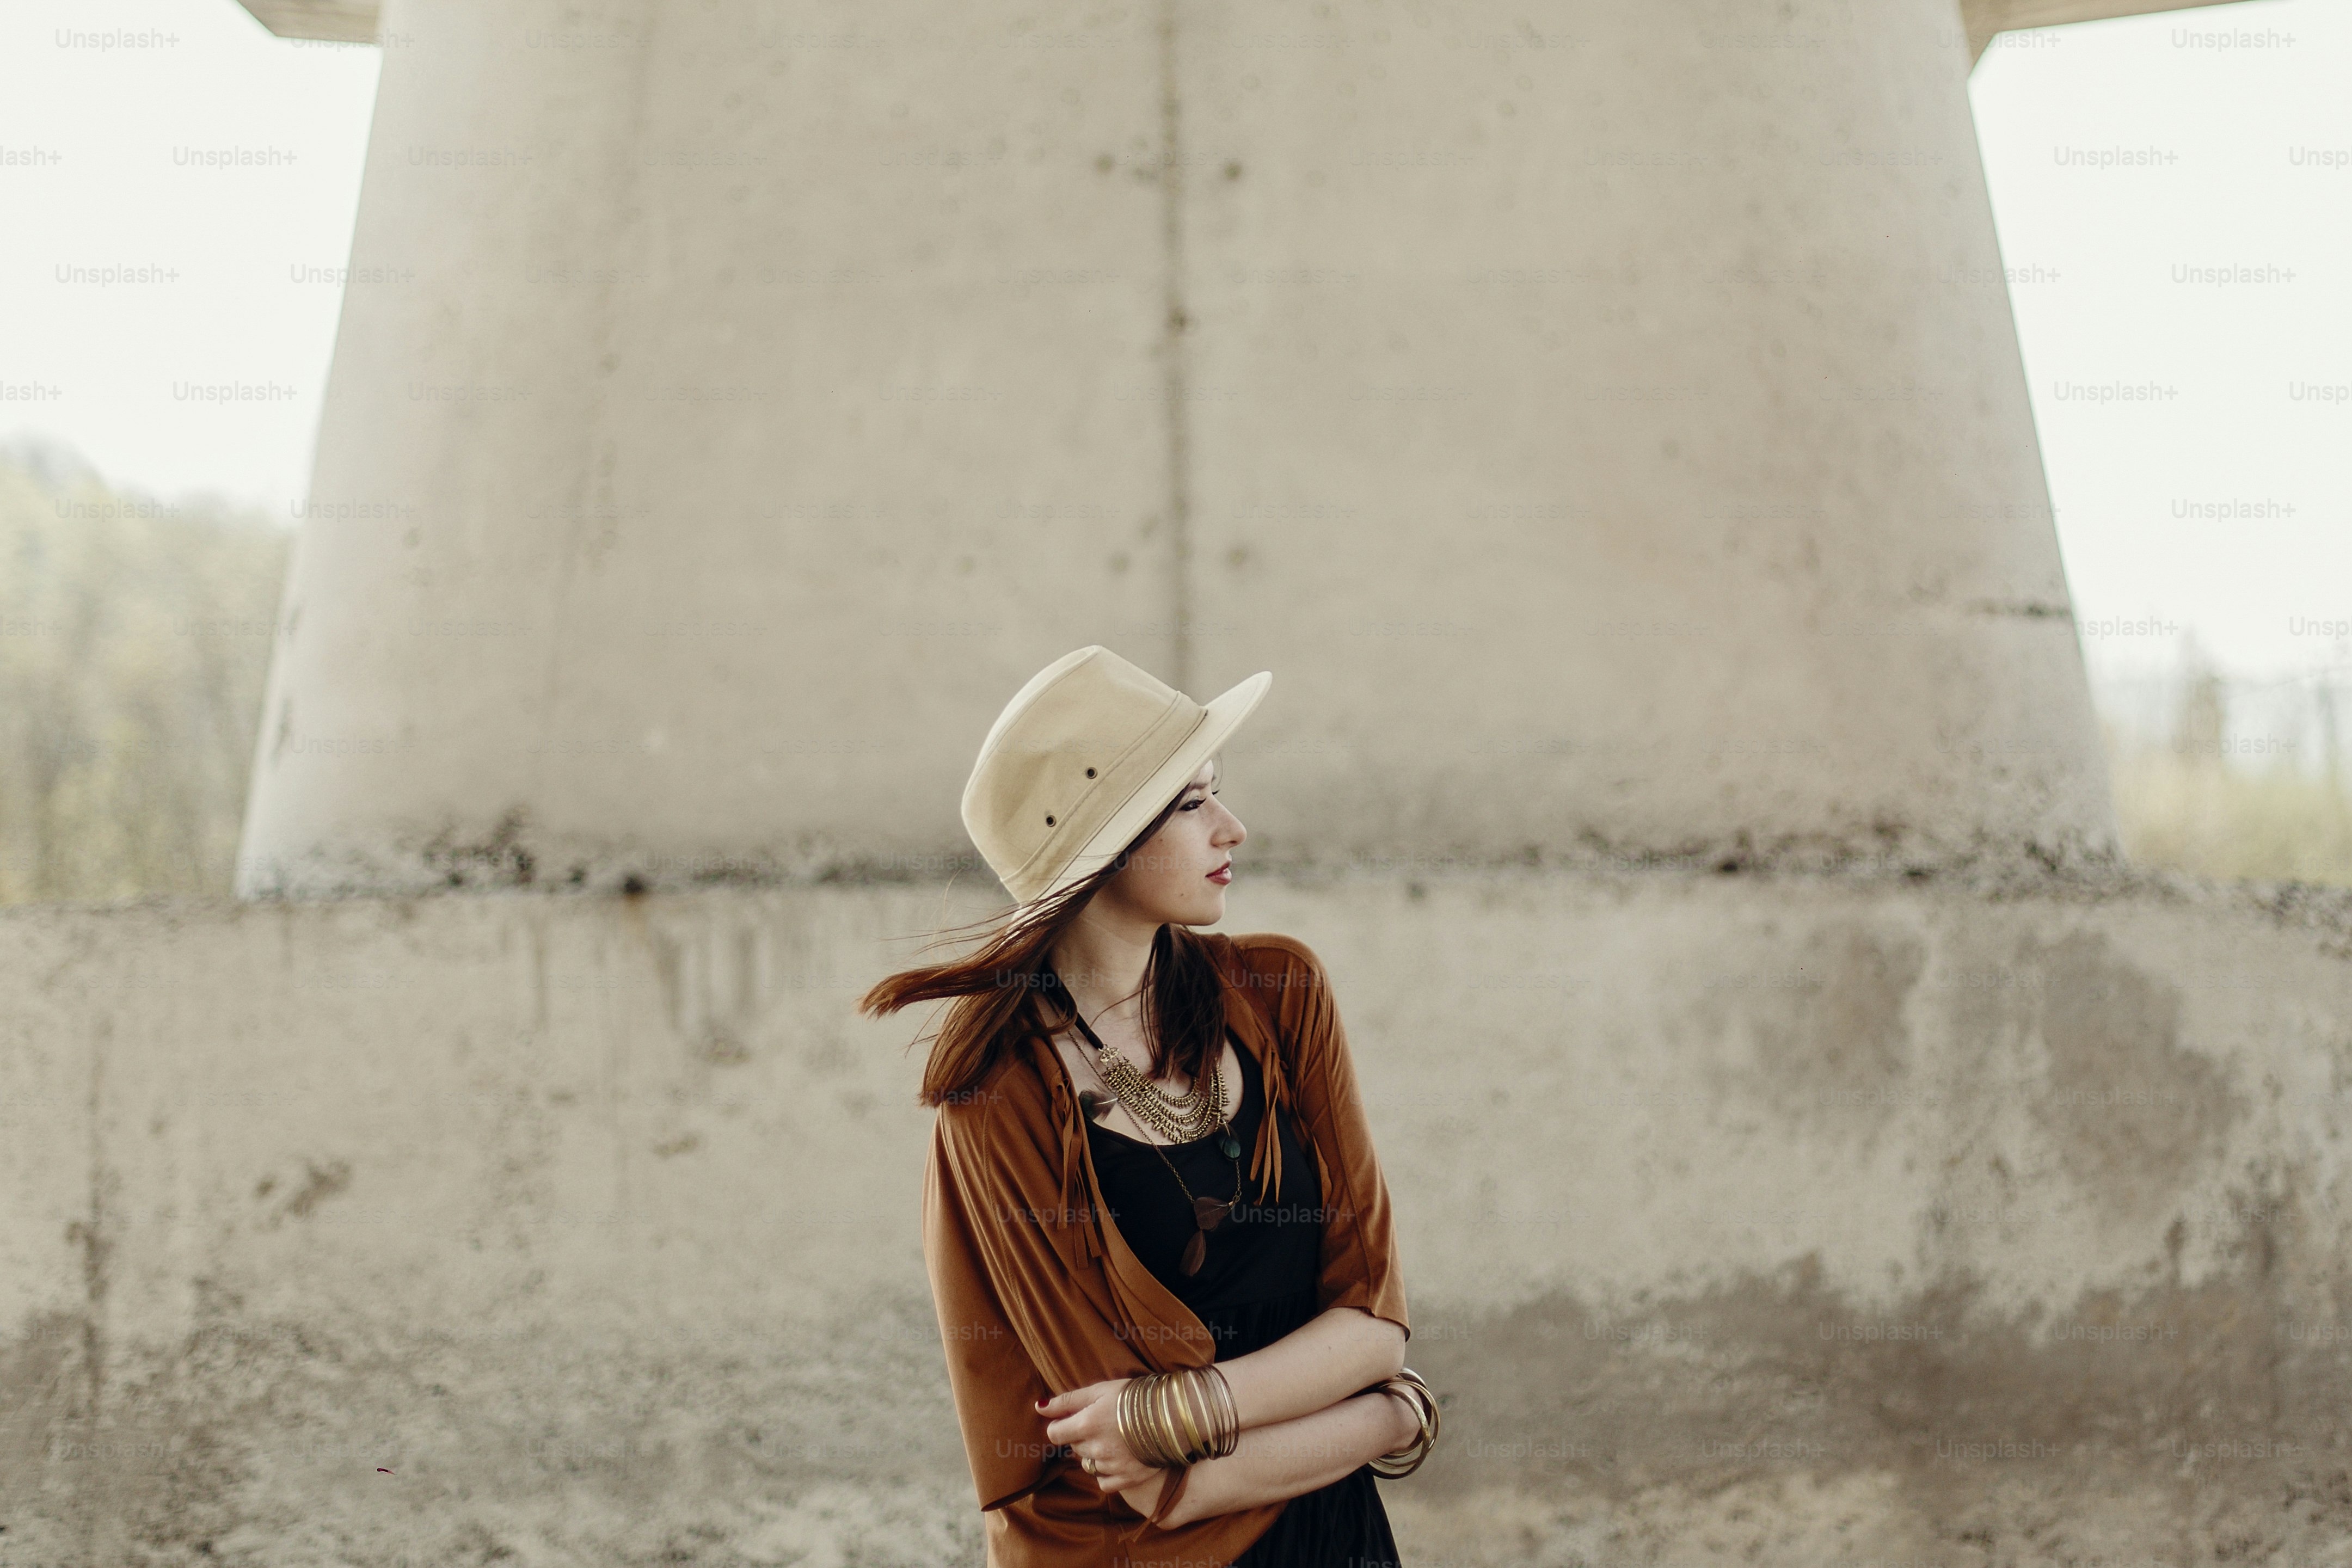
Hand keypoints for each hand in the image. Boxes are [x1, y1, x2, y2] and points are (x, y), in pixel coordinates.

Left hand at [1038, 1379, 1157, 1495]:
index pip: (1055, 1434)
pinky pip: (1104, 1481)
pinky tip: (1119, 1457)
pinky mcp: (1127, 1479)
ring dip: (1096, 1453)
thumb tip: (1039, 1407)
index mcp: (1087, 1424)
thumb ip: (1068, 1400)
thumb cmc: (1135, 1397)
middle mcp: (1096, 1448)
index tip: (1074, 1421)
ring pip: (1088, 1464)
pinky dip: (1107, 1472)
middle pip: (1074, 1447)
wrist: (1174, 1415)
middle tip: (1104, 1424)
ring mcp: (1111, 1466)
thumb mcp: (1100, 1390)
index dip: (1062, 1426)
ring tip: (1116, 1438)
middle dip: (1082, 1437)